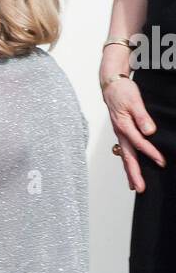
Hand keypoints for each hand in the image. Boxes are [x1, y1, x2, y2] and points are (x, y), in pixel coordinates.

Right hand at [101, 60, 164, 192]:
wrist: (111, 84)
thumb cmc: (122, 91)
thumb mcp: (134, 100)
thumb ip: (142, 116)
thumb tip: (149, 132)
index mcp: (123, 125)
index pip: (139, 143)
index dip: (150, 153)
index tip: (161, 161)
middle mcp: (120, 133)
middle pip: (127, 157)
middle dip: (134, 174)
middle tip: (140, 188)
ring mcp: (119, 134)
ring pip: (124, 156)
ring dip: (130, 172)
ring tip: (135, 186)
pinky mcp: (121, 133)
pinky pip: (124, 151)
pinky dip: (127, 162)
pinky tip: (131, 168)